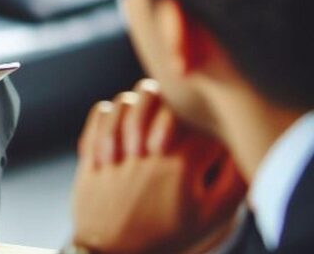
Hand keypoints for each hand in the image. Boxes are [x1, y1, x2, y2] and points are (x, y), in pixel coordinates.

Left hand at [70, 79, 245, 253]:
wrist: (115, 252)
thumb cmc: (166, 234)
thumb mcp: (210, 215)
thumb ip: (234, 181)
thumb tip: (241, 148)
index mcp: (181, 163)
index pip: (202, 117)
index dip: (208, 120)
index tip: (204, 139)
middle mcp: (146, 149)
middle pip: (162, 96)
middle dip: (170, 107)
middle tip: (172, 135)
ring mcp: (116, 146)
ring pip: (128, 100)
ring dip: (139, 110)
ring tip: (146, 137)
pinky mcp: (92, 150)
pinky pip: (100, 112)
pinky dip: (112, 114)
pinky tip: (122, 131)